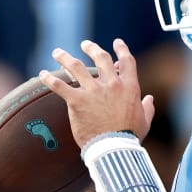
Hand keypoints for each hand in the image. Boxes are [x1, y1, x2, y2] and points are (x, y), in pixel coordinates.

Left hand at [38, 39, 155, 147]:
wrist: (114, 148)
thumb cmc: (130, 137)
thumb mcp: (144, 121)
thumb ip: (147, 108)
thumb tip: (150, 99)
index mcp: (129, 87)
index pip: (126, 61)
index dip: (121, 49)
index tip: (116, 42)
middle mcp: (111, 84)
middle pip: (101, 58)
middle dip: (92, 48)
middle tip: (85, 44)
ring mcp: (93, 91)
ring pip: (76, 66)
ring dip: (65, 57)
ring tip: (57, 52)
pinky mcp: (77, 101)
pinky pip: (60, 86)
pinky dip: (50, 79)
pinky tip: (42, 74)